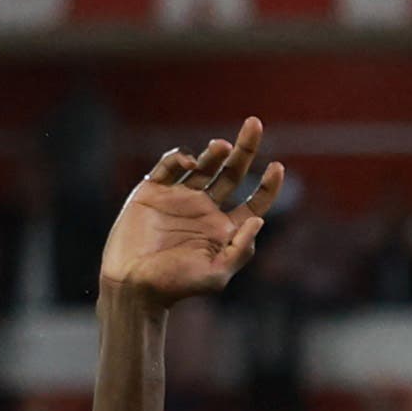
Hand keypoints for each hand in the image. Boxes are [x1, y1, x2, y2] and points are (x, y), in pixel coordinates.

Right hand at [101, 121, 277, 303]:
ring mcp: (179, 199)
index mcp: (224, 230)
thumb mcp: (216, 275)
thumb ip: (240, 250)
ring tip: (221, 146)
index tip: (278, 167)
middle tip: (255, 123)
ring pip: (203, 166)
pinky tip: (188, 163)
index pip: (254, 202)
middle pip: (232, 173)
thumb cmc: (175, 287)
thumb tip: (259, 220)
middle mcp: (205, 210)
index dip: (268, 186)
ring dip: (214, 153)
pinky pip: (167, 168)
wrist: (133, 286)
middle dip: (245, 149)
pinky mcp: (152, 193)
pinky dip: (177, 160)